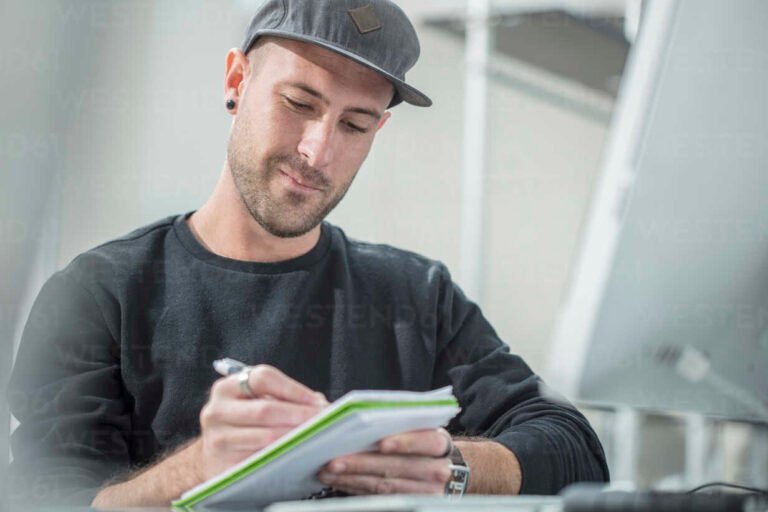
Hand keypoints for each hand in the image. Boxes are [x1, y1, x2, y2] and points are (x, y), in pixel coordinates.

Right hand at [197, 365, 327, 478]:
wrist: (217, 452)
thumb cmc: (245, 422)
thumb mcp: (256, 401)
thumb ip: (284, 397)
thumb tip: (321, 405)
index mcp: (227, 387)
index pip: (263, 378)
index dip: (293, 389)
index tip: (317, 402)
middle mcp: (217, 411)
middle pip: (265, 409)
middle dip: (298, 415)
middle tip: (322, 421)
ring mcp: (218, 439)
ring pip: (265, 438)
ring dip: (295, 437)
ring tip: (316, 436)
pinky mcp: (224, 465)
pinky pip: (261, 461)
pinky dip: (284, 457)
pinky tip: (299, 453)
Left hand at [317, 428, 452, 494]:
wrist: (449, 472)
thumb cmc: (427, 445)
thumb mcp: (425, 430)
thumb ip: (403, 424)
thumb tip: (364, 417)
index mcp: (439, 444)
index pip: (426, 441)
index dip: (404, 442)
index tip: (381, 443)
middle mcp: (436, 470)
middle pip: (397, 467)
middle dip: (362, 463)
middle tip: (335, 460)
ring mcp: (425, 492)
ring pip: (385, 485)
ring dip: (352, 478)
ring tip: (328, 471)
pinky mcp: (411, 504)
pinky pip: (379, 497)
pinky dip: (356, 488)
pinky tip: (340, 482)